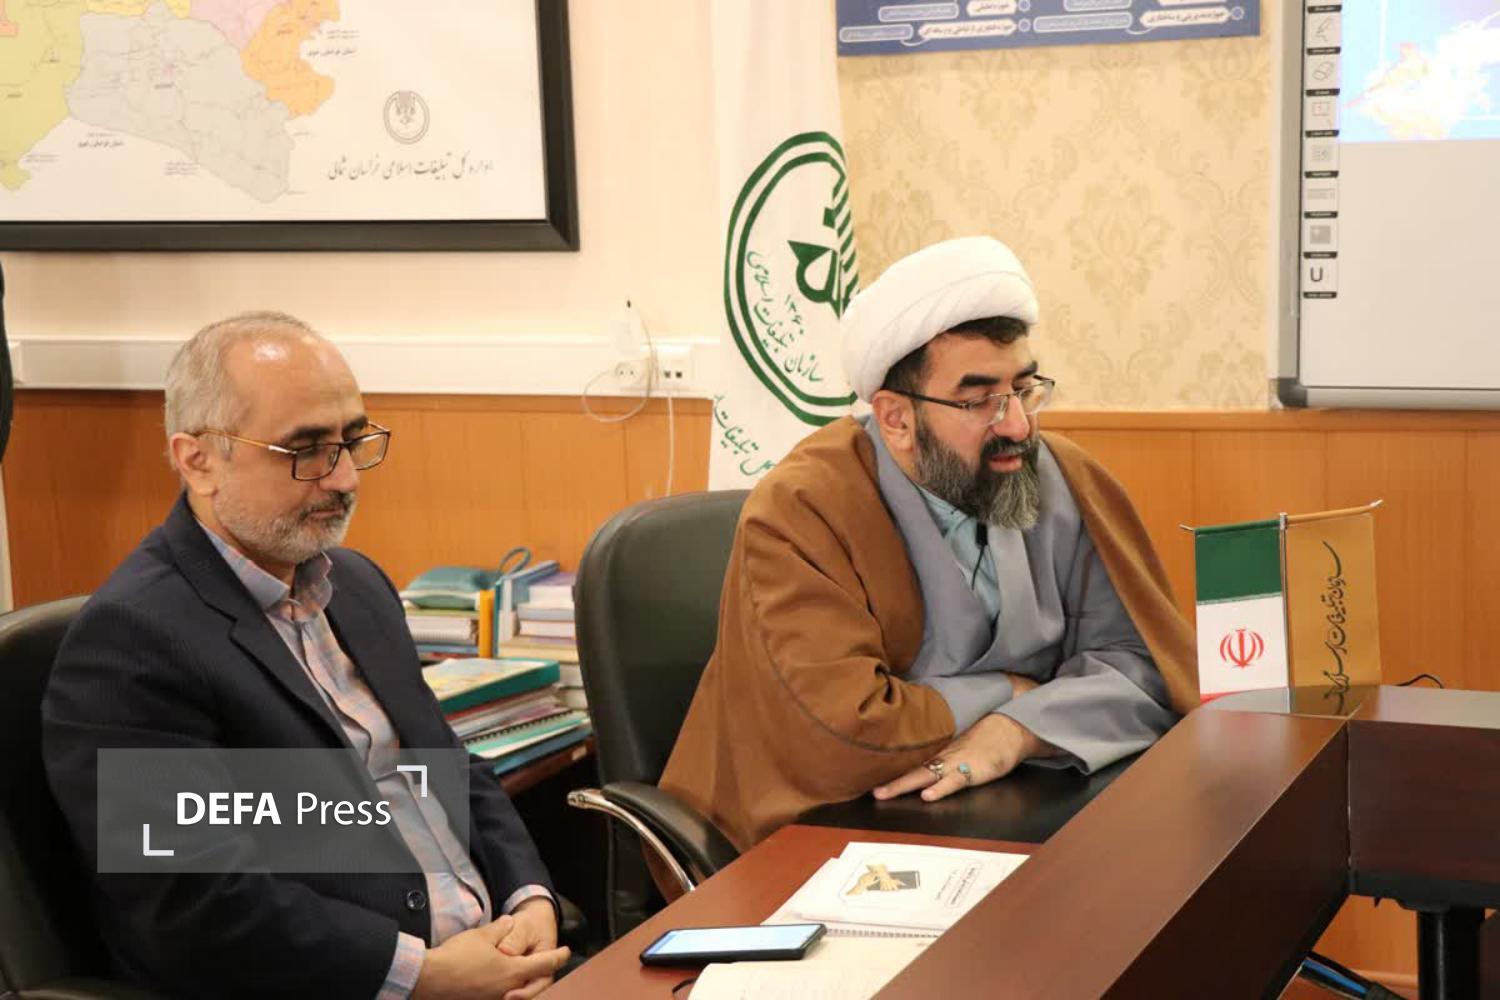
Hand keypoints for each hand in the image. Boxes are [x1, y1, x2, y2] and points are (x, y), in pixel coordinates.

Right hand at [412, 915, 569, 999]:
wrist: (429, 979)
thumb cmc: (457, 956)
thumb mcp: (483, 935)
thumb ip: (501, 928)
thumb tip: (509, 921)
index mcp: (512, 971)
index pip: (544, 964)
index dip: (558, 957)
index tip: (566, 951)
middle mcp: (507, 989)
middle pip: (535, 984)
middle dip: (543, 974)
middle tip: (547, 964)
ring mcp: (493, 999)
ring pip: (517, 992)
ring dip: (524, 983)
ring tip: (524, 971)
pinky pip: (501, 995)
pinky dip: (508, 988)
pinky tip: (502, 981)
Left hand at [872, 713, 1049, 803]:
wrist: (1010, 727)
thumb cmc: (985, 735)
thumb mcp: (958, 739)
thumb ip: (940, 747)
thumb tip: (918, 754)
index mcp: (938, 748)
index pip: (908, 758)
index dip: (888, 767)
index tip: (866, 773)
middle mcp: (942, 755)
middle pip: (910, 768)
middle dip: (889, 779)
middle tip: (869, 789)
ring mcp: (956, 763)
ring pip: (925, 774)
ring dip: (903, 784)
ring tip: (884, 792)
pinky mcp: (973, 771)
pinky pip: (954, 781)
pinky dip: (941, 788)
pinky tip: (928, 795)